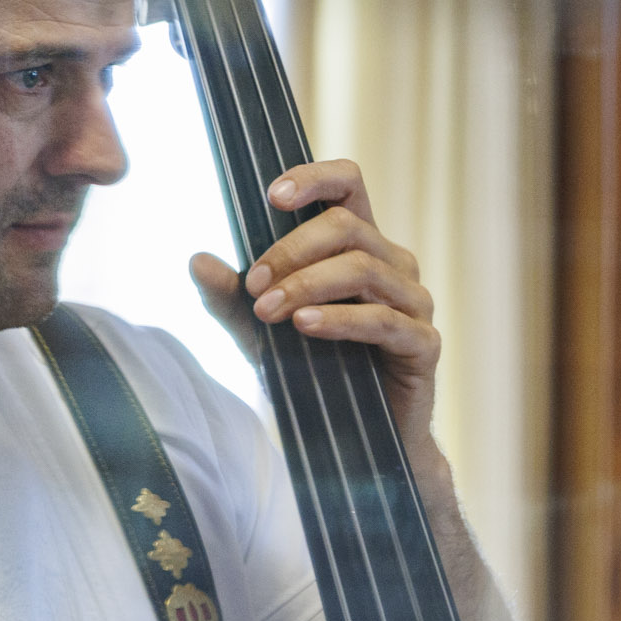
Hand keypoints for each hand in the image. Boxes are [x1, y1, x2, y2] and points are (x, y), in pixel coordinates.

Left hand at [189, 158, 440, 452]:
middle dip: (292, 251)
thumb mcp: (259, 332)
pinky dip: (339, 319)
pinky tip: (304, 325)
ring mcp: (413, 302)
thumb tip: (197, 260)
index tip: (272, 195)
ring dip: (308, 284)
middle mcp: (393, 264)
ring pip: (363, 269)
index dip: (315, 178)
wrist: (352, 442)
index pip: (348, 185)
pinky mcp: (423, 343)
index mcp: (360, 245)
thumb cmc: (312, 372)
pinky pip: (382, 320)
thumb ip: (230, 298)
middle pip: (347, 227)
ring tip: (268, 310)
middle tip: (253, 287)